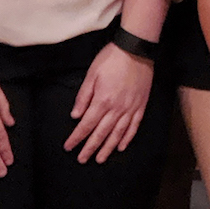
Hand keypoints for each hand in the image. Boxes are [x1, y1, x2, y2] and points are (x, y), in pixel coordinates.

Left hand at [64, 42, 152, 163]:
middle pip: (101, 133)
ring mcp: (130, 108)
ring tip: (100, 159)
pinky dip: (127, 138)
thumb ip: (83, 96)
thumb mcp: (92, 74)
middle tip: (82, 159)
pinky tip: (121, 147)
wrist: (136, 49)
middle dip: (90, 148)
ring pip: (117, 134)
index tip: (69, 147)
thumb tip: (75, 116)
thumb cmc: (111, 59)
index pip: (86, 125)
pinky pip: (134, 126)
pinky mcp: (140, 105)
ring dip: (107, 148)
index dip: (77, 138)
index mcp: (102, 101)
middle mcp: (117, 109)